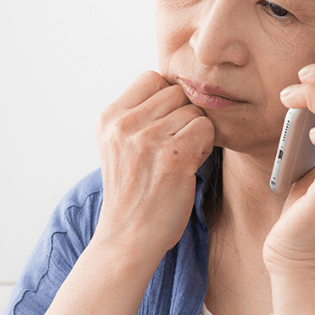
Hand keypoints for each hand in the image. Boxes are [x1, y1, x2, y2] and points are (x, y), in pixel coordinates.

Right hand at [94, 71, 214, 259]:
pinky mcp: (173, 156)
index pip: (151, 78)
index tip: (164, 125)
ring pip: (194, 110)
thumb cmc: (132, 193)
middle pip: (176, 92)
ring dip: (195, 133)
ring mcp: (148, 139)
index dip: (166, 99)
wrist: (128, 237)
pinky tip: (188, 167)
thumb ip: (138, 115)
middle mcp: (124, 124)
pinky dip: (204, 148)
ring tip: (178, 160)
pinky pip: (206, 129)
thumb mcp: (119, 146)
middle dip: (182, 116)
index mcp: (109, 117)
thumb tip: (177, 88)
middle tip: (173, 146)